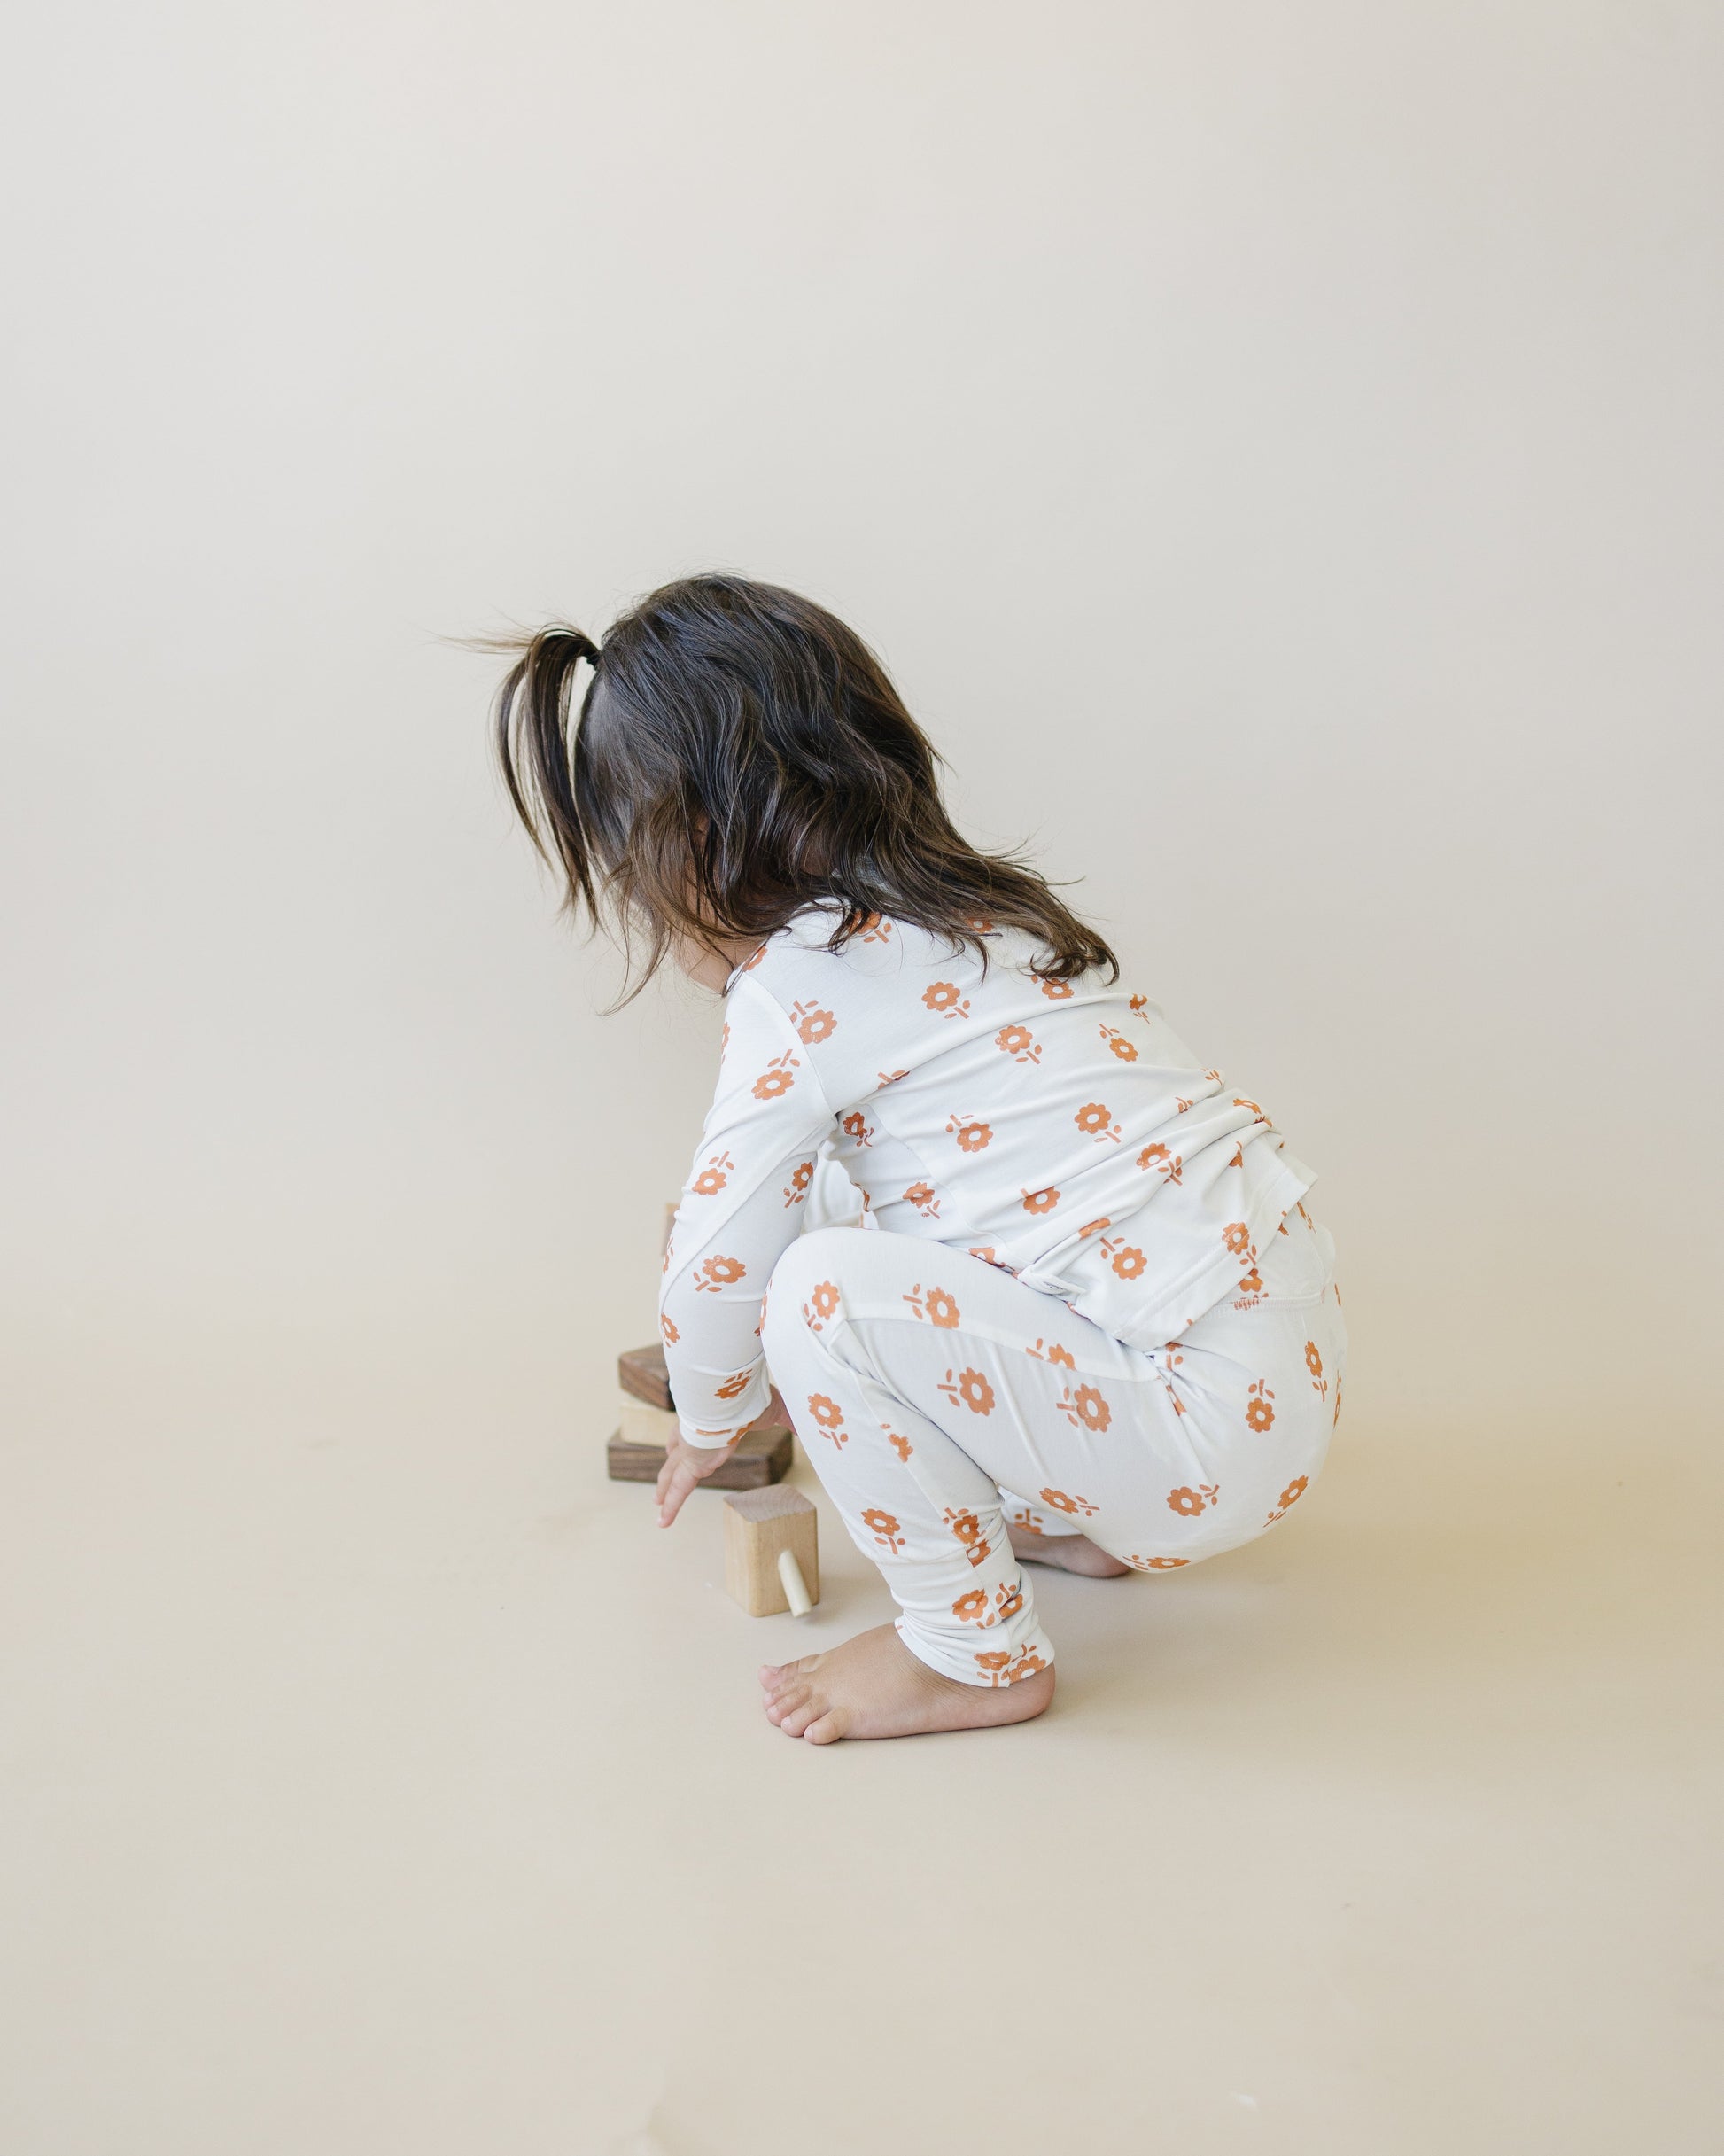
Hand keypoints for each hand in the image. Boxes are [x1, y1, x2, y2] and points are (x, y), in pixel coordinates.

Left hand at [654, 1387, 790, 1528]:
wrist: (733, 1399)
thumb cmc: (754, 1401)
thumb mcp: (777, 1409)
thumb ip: (791, 1420)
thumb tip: (808, 1426)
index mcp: (715, 1423)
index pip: (699, 1436)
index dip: (693, 1445)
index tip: (689, 1450)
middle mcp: (695, 1435)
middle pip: (678, 1452)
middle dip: (673, 1465)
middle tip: (666, 1479)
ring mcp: (688, 1450)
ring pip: (671, 1474)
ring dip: (665, 1488)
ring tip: (658, 1503)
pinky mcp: (688, 1465)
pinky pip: (677, 1491)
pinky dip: (671, 1506)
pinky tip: (663, 1522)